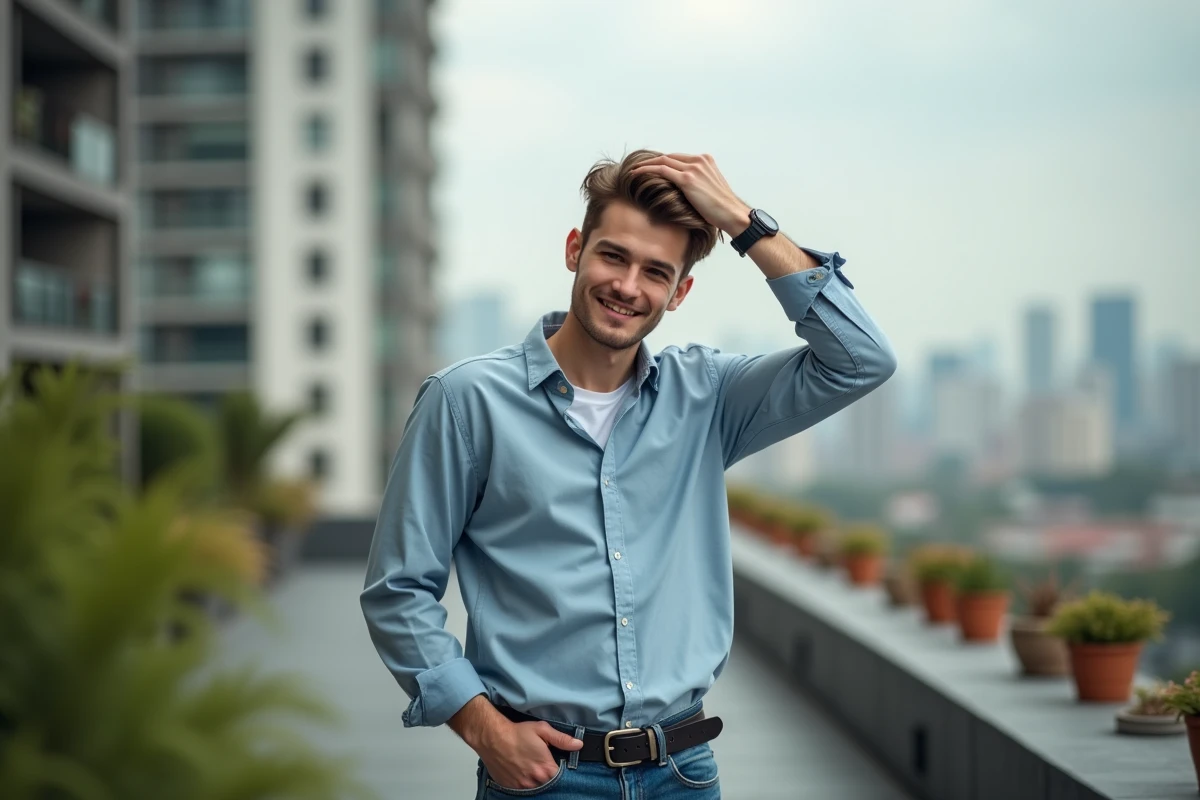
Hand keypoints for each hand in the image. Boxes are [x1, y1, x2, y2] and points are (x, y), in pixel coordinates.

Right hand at [477, 720, 583, 789]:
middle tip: (542, 766)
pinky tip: (522, 772)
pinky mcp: (510, 787)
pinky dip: (524, 783)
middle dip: (547, 777)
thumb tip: (578, 744)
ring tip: (532, 769)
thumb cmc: (517, 733)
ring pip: (535, 788)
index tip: (556, 765)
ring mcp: (522, 785)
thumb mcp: (542, 730)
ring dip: (536, 781)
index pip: (561, 778)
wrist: (492, 737)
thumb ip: (561, 739)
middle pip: (548, 784)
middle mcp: (535, 780)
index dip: (560, 772)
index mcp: (545, 768)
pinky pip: (522, 790)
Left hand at [630, 153, 751, 235]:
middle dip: (651, 161)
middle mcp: (699, 160)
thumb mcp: (710, 189)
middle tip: (637, 167)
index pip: (679, 157)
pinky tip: (636, 174)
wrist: (731, 213)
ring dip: (646, 164)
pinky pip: (661, 170)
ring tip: (633, 170)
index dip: (663, 162)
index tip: (651, 168)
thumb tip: (684, 191)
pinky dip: (646, 170)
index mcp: (706, 160)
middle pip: (669, 156)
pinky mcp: (688, 179)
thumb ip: (698, 183)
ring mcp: (694, 168)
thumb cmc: (722, 208)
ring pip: (663, 161)